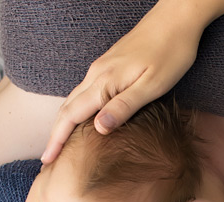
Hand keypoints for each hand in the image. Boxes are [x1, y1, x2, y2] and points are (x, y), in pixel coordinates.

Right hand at [41, 1, 202, 163]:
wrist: (176, 18)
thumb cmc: (171, 52)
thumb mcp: (152, 85)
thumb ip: (125, 106)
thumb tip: (98, 128)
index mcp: (105, 82)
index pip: (71, 116)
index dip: (57, 140)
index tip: (48, 161)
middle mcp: (97, 74)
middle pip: (66, 108)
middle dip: (55, 135)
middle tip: (48, 159)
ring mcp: (101, 68)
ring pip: (73, 99)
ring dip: (63, 123)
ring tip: (60, 144)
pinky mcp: (108, 65)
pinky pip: (84, 91)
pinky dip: (75, 110)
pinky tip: (81, 120)